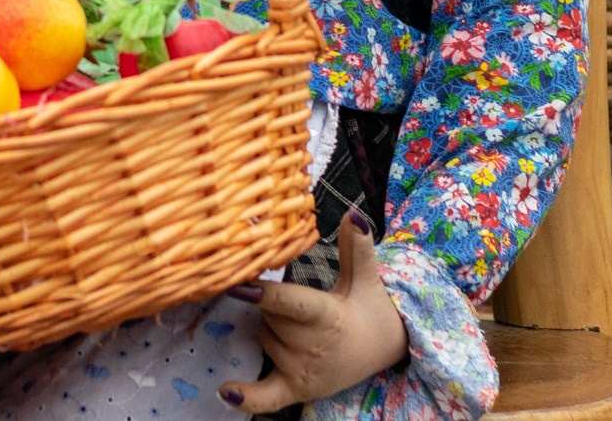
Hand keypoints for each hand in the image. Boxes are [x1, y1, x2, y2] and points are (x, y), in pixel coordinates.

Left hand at [219, 211, 409, 413]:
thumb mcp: (366, 278)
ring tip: (302, 325)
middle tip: (301, 303)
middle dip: (274, 304)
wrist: (385, 349)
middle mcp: (312, 346)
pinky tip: (226, 392)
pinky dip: (248, 396)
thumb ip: (356, 246)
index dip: (263, 294)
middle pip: (269, 315)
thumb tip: (352, 213)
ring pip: (264, 337)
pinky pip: (267, 397)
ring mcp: (303, 371)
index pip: (290, 304)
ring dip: (271, 328)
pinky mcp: (297, 389)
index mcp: (327, 316)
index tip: (236, 284)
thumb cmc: (369, 308)